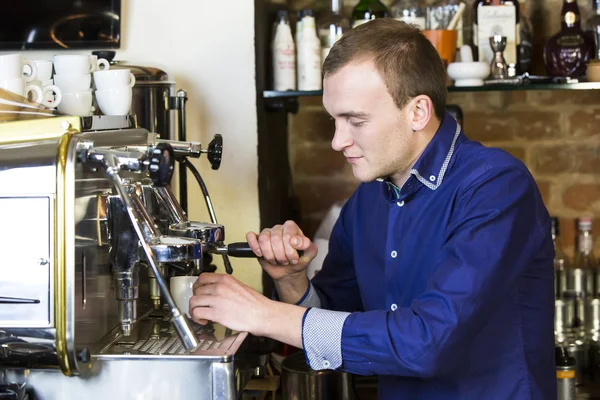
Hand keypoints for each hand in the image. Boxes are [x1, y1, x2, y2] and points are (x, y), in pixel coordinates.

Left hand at [189, 272, 304, 347]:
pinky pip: (197, 313)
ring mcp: (217, 300)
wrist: (261, 314)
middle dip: (196, 299)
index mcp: (225, 279)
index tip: (199, 291)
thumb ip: (225, 286)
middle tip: (200, 305)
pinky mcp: (216, 313)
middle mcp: (219, 287)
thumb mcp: (239, 286)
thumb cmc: (254, 303)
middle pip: (196, 290)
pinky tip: (203, 320)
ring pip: (193, 301)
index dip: (197, 286)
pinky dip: (197, 318)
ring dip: (194, 309)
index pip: (202, 278)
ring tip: (200, 314)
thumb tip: (214, 290)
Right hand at [246, 220, 317, 281]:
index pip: (288, 234)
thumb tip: (296, 241)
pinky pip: (251, 236)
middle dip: (281, 255)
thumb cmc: (298, 261)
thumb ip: (308, 246)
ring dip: (270, 255)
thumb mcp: (309, 255)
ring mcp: (267, 233)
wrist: (288, 271)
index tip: (294, 259)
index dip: (290, 249)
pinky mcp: (257, 240)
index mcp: (291, 227)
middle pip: (275, 238)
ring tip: (276, 261)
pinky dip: (254, 246)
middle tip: (285, 262)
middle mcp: (278, 228)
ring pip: (263, 239)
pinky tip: (260, 254)